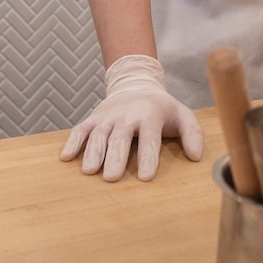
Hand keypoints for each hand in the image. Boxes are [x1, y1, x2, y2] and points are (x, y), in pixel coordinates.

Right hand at [60, 54, 203, 181]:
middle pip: (120, 137)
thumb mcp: (183, 115)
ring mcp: (108, 117)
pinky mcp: (93, 118)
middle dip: (115, 157)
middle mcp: (127, 115)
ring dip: (93, 152)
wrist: (136, 85)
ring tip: (89, 171)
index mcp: (151, 115)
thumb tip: (196, 157)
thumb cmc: (162, 109)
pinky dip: (72, 142)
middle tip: (111, 177)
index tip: (146, 177)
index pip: (150, 137)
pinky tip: (65, 157)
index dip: (148, 157)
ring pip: (98, 134)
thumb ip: (192, 134)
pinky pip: (80, 129)